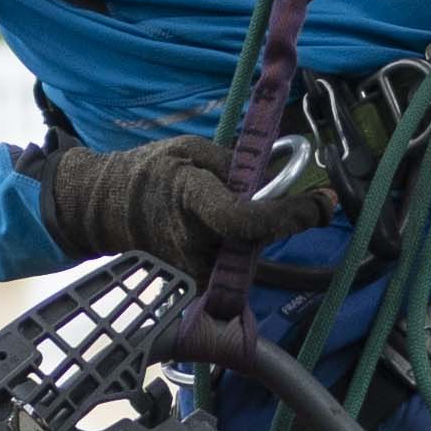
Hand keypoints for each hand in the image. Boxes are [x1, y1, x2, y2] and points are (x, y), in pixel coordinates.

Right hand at [32, 133, 343, 273]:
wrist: (106, 207)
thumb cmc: (151, 171)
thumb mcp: (193, 148)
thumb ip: (237, 164)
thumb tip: (280, 174)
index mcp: (190, 199)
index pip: (245, 219)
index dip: (288, 215)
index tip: (324, 203)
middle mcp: (193, 241)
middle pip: (257, 239)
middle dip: (286, 219)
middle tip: (312, 201)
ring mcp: (193, 267)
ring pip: (249, 253)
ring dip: (263, 232)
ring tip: (250, 207)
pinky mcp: (196, 281)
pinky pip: (237, 264)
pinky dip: (247, 245)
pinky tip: (236, 228)